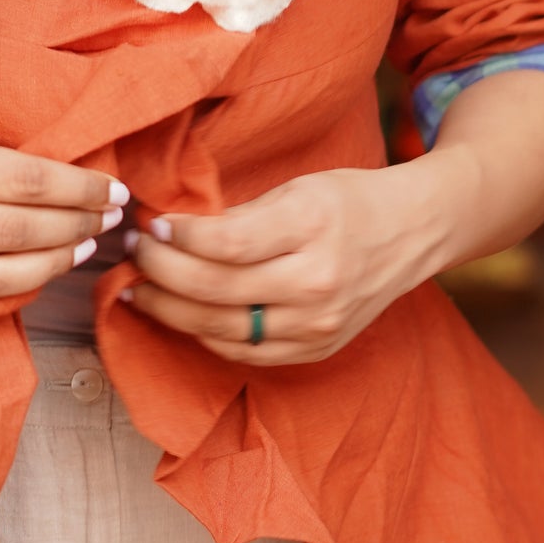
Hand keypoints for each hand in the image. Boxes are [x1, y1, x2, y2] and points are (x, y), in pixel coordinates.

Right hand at [0, 103, 126, 310]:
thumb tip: (69, 186)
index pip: (20, 180)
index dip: (76, 189)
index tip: (112, 190)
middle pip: (12, 232)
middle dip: (73, 228)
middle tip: (108, 221)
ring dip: (50, 265)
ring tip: (82, 248)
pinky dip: (10, 290)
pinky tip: (37, 272)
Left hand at [122, 166, 424, 365]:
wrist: (411, 234)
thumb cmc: (348, 200)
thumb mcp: (297, 189)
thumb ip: (239, 215)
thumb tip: (172, 231)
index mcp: (311, 228)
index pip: (226, 243)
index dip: (177, 238)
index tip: (151, 226)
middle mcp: (316, 282)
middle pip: (216, 291)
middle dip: (160, 273)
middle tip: (132, 254)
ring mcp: (317, 324)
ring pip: (222, 330)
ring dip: (170, 311)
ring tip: (141, 289)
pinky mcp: (315, 349)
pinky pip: (244, 353)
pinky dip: (206, 335)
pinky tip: (183, 314)